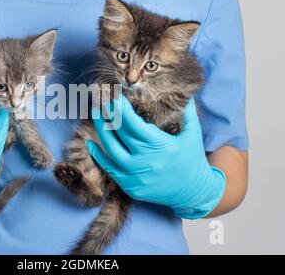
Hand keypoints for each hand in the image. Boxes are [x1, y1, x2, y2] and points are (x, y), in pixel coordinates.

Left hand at [87, 95, 225, 218]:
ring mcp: (136, 174)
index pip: (133, 123)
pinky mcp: (130, 186)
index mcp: (160, 144)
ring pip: (111, 149)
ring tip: (96, 115)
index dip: (122, 109)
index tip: (116, 97)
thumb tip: (187, 92)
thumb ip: (188, 112)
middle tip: (101, 101)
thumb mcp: (193, 134)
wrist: (193, 192)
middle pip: (120, 133)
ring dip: (102, 130)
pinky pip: (110, 168)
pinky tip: (91, 143)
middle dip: (109, 115)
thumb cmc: (192, 159)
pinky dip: (99, 155)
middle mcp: (146, 159)